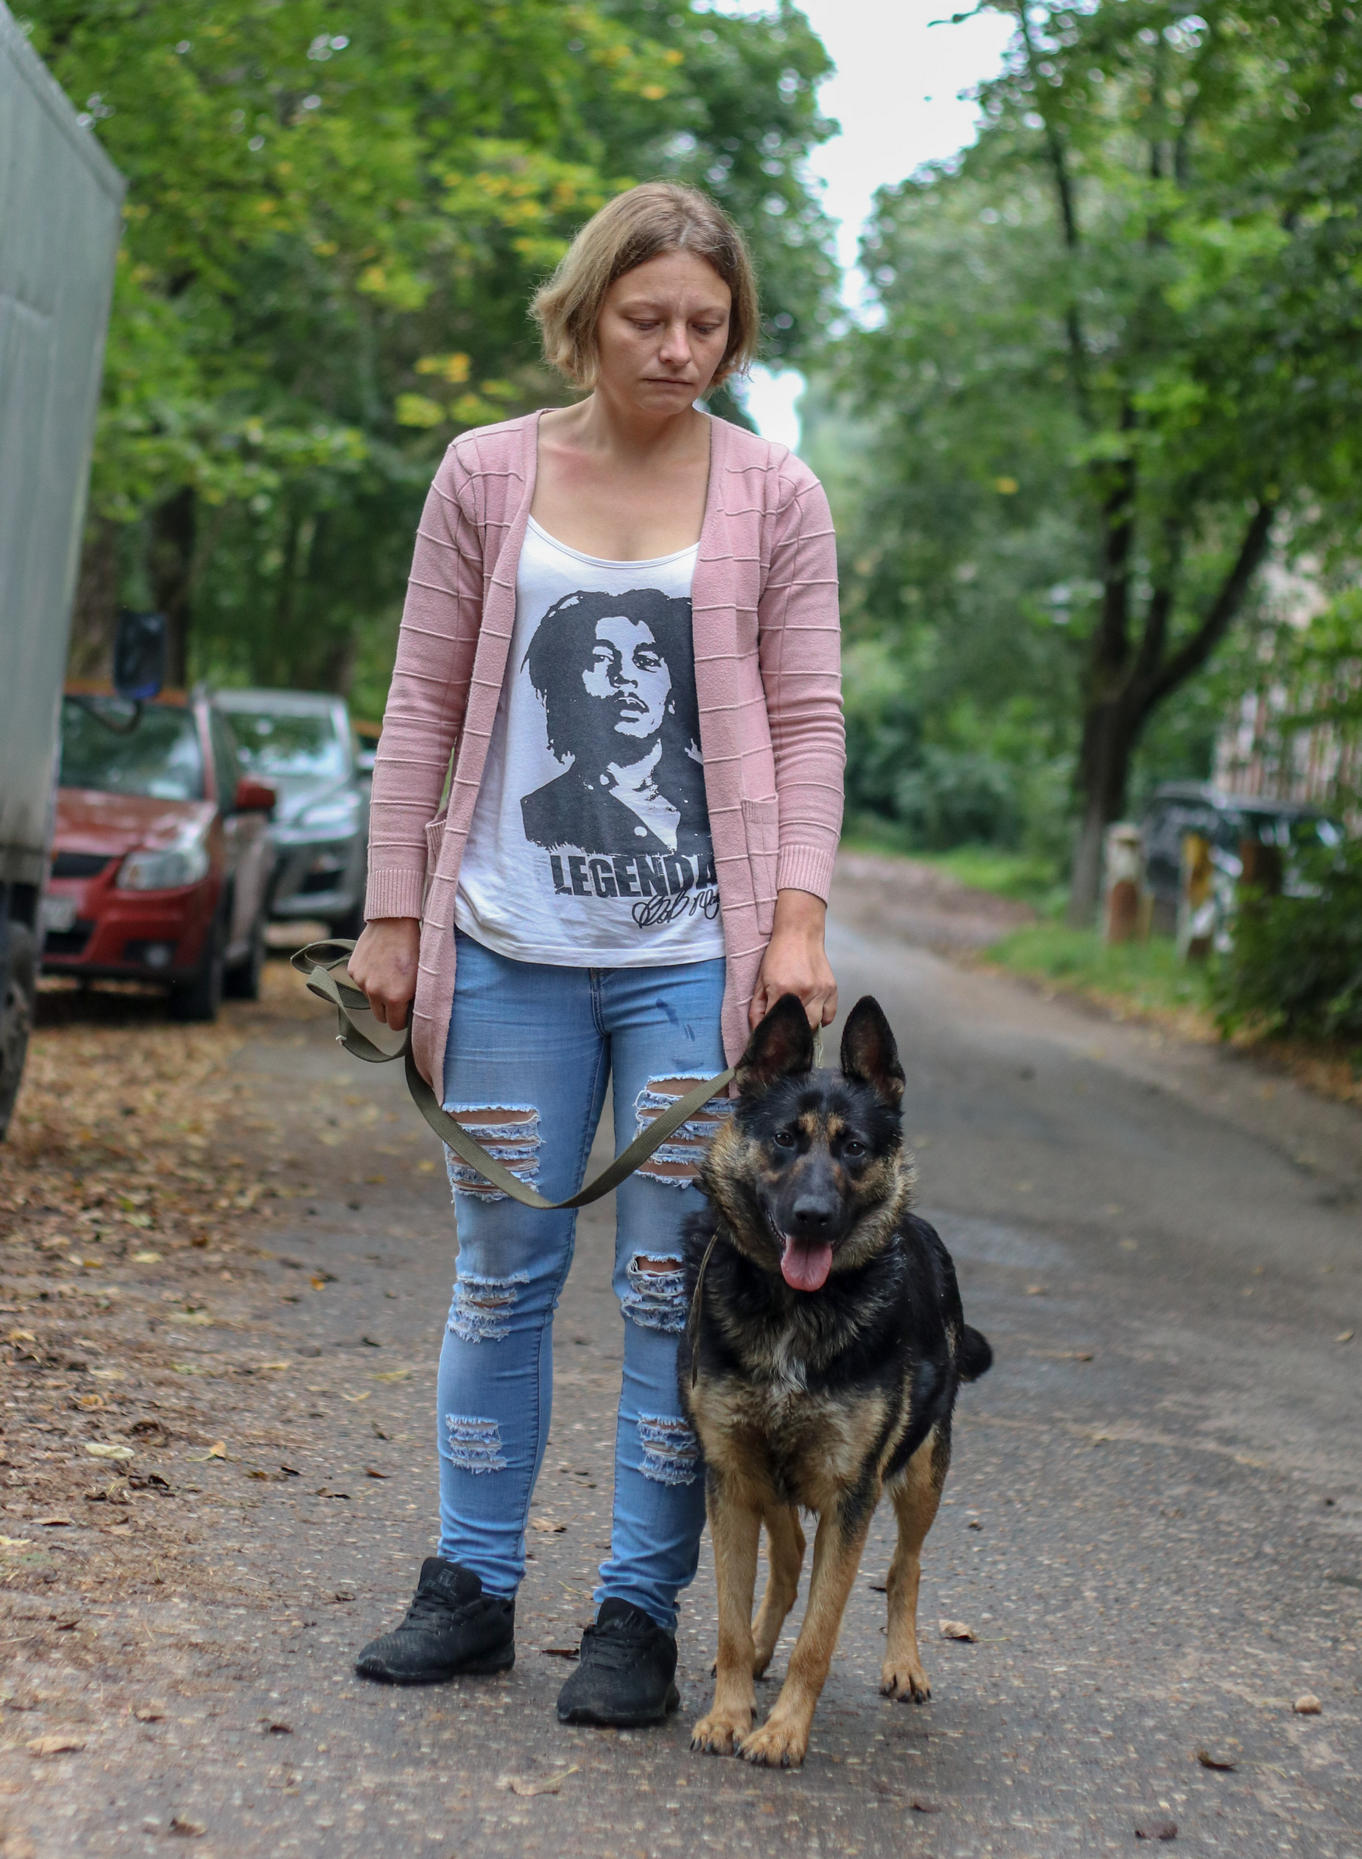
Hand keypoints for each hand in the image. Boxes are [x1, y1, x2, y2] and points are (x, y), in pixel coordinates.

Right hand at [347, 917, 419, 1030]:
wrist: (394, 922)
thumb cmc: (414, 948)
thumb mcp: (421, 977)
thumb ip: (414, 999)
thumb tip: (412, 1014)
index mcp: (395, 997)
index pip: (395, 1025)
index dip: (402, 1019)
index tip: (406, 1011)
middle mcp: (375, 993)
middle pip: (380, 1016)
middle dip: (389, 1010)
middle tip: (398, 995)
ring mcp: (362, 982)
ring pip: (370, 999)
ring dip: (378, 992)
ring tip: (390, 973)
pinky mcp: (353, 970)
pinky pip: (362, 983)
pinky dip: (369, 978)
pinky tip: (379, 963)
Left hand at [749, 890, 836, 1029]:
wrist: (799, 933)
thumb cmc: (778, 956)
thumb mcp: (761, 981)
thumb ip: (757, 1008)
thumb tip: (757, 1030)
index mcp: (781, 991)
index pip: (775, 1024)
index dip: (770, 1033)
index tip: (768, 1038)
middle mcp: (803, 993)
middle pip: (799, 1030)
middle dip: (790, 1034)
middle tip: (784, 1033)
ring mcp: (820, 991)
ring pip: (815, 1025)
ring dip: (805, 1028)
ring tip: (798, 1023)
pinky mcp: (831, 989)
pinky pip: (829, 1015)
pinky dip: (822, 1020)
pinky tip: (812, 1015)